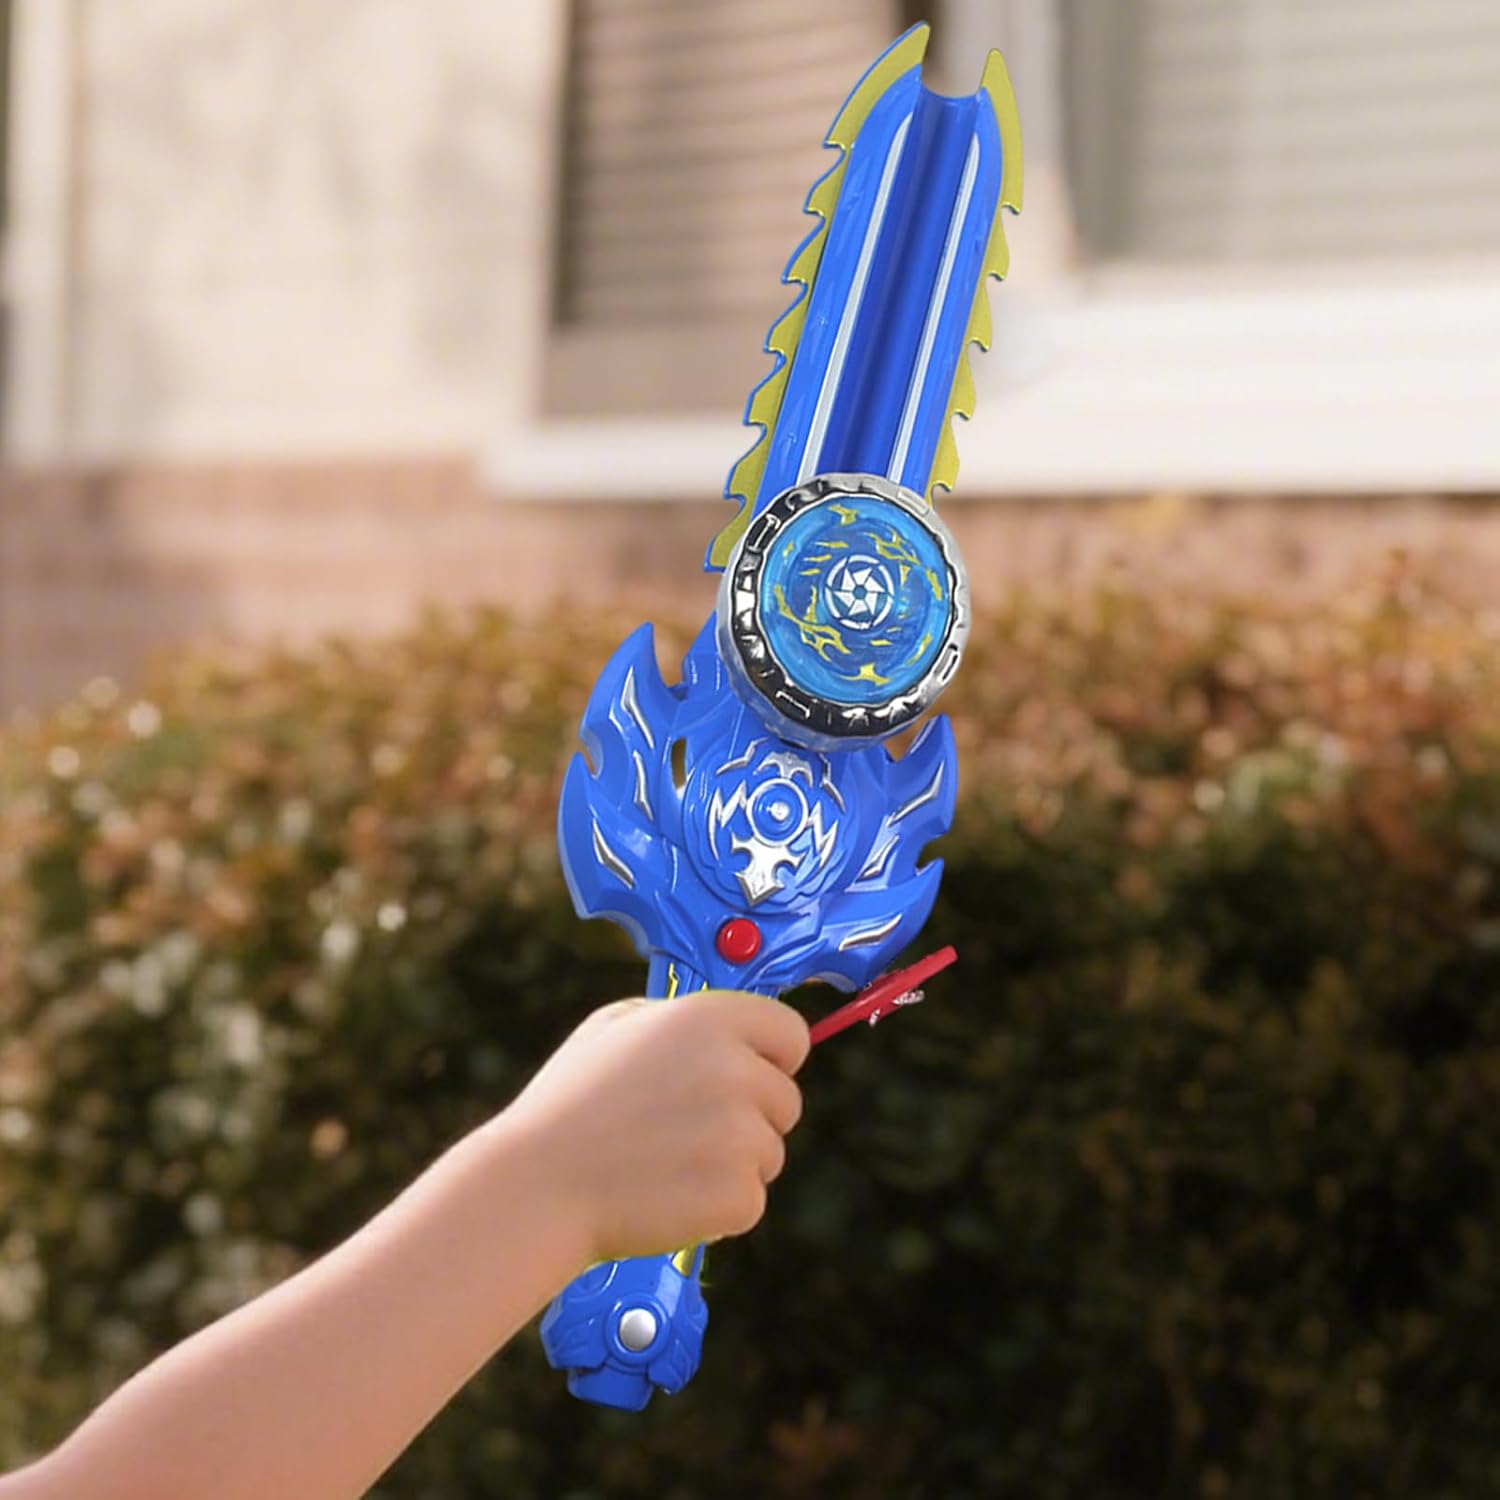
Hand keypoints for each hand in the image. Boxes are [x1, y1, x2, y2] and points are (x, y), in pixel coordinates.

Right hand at [497, 992, 809, 1264]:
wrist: (538, 1184)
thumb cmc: (570, 1103)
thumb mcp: (614, 1024)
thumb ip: (679, 1018)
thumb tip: (722, 1028)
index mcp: (710, 1019)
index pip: (791, 1034)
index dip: (773, 1058)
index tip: (752, 1076)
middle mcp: (735, 1069)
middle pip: (785, 1100)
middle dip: (750, 1117)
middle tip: (686, 1132)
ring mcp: (741, 1134)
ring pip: (769, 1154)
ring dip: (731, 1165)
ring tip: (664, 1165)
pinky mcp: (737, 1194)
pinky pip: (749, 1201)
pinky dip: (717, 1209)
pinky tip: (666, 1197)